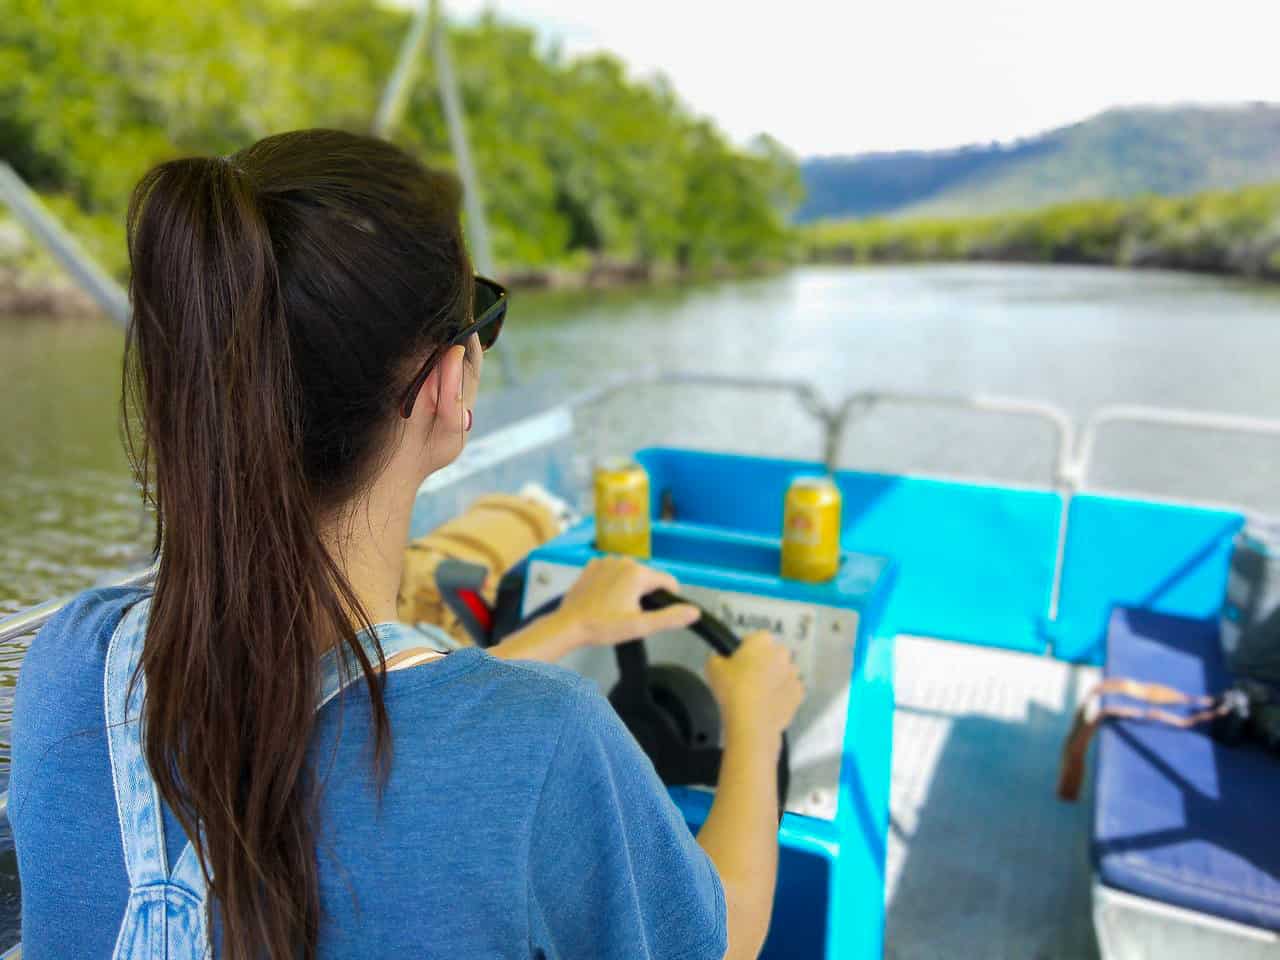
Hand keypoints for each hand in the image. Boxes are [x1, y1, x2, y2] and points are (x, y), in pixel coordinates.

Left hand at [552, 556, 700, 647]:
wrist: (569, 625)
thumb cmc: (601, 626)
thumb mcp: (641, 626)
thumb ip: (670, 617)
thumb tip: (694, 612)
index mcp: (638, 573)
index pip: (668, 581)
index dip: (668, 598)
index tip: (655, 613)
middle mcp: (623, 561)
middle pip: (648, 577)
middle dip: (645, 594)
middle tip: (631, 614)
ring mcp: (606, 562)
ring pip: (630, 574)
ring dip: (629, 588)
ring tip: (616, 608)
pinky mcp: (592, 566)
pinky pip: (613, 572)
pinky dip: (612, 583)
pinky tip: (605, 600)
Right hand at [705, 631, 803, 743]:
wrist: (751, 722)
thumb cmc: (732, 690)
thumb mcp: (712, 668)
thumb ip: (716, 657)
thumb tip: (719, 659)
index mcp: (762, 641)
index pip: (754, 638)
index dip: (745, 649)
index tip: (737, 662)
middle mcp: (782, 653)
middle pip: (772, 654)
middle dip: (762, 663)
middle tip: (746, 678)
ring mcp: (794, 674)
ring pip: (783, 672)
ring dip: (774, 678)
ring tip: (757, 694)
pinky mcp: (799, 694)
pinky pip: (790, 690)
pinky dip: (782, 695)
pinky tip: (768, 705)